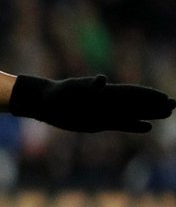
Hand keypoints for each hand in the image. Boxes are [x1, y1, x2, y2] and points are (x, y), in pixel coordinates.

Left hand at [10, 75, 175, 132]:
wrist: (44, 104)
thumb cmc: (56, 95)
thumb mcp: (71, 89)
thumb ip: (89, 86)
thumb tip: (102, 80)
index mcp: (104, 93)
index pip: (131, 94)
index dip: (147, 95)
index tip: (165, 97)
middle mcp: (108, 103)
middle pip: (136, 104)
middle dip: (154, 104)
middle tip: (175, 105)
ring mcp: (105, 113)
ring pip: (132, 114)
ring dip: (149, 114)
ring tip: (168, 114)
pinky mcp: (99, 124)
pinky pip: (120, 125)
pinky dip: (134, 125)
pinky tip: (147, 127)